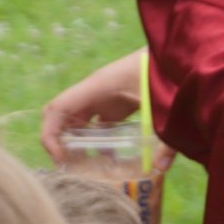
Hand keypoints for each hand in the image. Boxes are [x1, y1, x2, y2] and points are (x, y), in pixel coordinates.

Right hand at [40, 49, 156, 164]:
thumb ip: (165, 135)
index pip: (57, 108)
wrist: (173, 54)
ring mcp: (104, 98)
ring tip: (86, 168)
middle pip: (62, 116)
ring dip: (76, 143)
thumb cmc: (163, 70)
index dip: (50, 134)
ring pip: (77, 121)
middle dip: (59, 142)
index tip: (62, 158)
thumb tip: (161, 167)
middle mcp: (94, 92)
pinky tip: (108, 159)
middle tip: (70, 167)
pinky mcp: (116, 104)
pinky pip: (95, 123)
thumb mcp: (162, 103)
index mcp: (97, 87)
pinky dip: (96, 141)